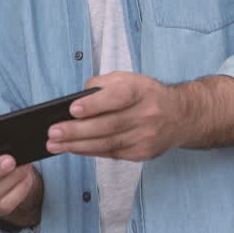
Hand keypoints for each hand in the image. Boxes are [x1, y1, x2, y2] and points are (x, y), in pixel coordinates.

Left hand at [46, 72, 183, 161]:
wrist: (180, 116)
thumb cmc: (145, 95)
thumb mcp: (127, 79)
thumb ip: (102, 84)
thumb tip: (77, 99)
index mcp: (142, 91)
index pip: (117, 98)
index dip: (94, 104)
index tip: (72, 109)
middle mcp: (147, 114)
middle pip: (108, 125)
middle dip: (77, 131)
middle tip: (53, 133)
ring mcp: (146, 137)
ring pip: (107, 144)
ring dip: (77, 146)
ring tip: (54, 145)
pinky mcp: (143, 153)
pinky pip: (111, 153)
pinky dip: (90, 151)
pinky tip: (73, 149)